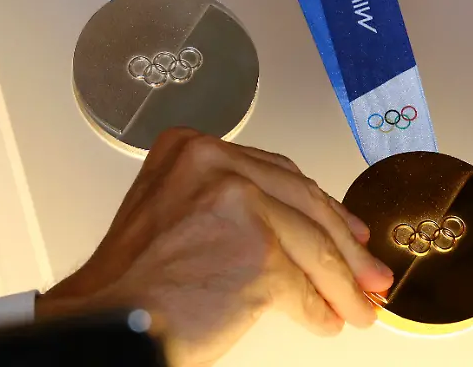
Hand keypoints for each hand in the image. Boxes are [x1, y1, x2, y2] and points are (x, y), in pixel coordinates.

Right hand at [35, 128, 392, 365]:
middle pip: (303, 203)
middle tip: (367, 272)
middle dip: (343, 246)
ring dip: (340, 283)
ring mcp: (236, 202)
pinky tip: (323, 320)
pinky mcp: (255, 250)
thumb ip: (243, 206)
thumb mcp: (183, 214)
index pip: (279, 174)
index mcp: (193, 148)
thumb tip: (314, 232)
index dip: (321, 206)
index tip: (347, 228)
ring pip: (310, 244)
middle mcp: (214, 163)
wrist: (104, 324)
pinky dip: (316, 308)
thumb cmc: (136, 281)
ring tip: (356, 305)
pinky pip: (301, 284)